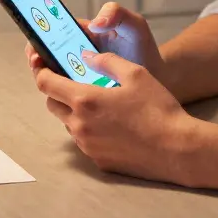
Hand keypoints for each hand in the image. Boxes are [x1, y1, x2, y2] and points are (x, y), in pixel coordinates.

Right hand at [24, 2, 166, 83]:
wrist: (158, 79)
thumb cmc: (143, 49)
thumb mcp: (134, 25)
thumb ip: (117, 13)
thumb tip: (95, 23)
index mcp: (84, 35)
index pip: (55, 32)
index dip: (41, 35)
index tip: (36, 41)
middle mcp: (77, 55)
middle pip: (48, 56)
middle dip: (37, 57)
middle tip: (36, 61)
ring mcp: (79, 76)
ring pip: (54, 77)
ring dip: (45, 77)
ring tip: (46, 78)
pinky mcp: (85, 95)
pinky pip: (67, 95)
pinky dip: (61, 95)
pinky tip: (63, 97)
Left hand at [33, 49, 199, 184]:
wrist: (176, 149)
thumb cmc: (158, 109)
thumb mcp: (136, 73)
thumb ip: (107, 61)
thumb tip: (86, 56)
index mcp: (85, 100)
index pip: (45, 83)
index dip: (40, 70)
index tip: (42, 63)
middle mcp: (80, 125)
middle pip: (52, 104)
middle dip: (58, 90)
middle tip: (75, 80)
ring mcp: (87, 146)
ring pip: (68, 123)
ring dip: (74, 110)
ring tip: (99, 102)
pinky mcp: (98, 161)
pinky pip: (84, 140)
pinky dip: (89, 128)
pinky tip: (112, 124)